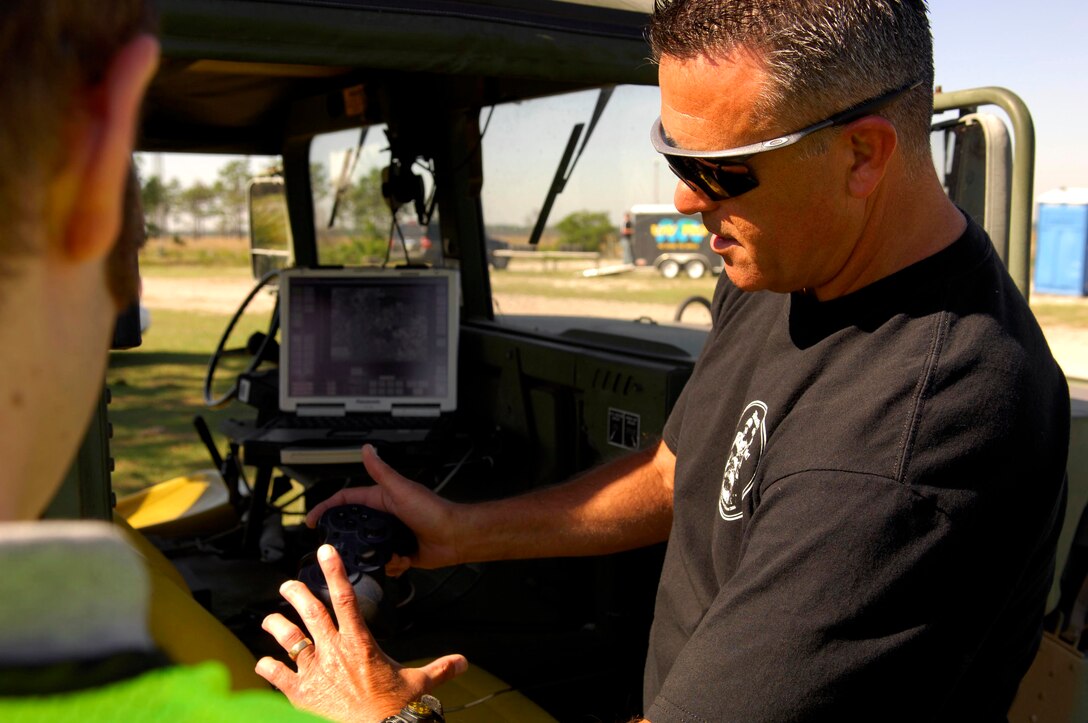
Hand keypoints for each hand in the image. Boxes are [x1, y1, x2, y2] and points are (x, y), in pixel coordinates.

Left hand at [256, 544, 466, 721]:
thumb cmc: (394, 709)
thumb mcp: (419, 684)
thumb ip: (440, 668)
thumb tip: (463, 661)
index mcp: (360, 643)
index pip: (346, 598)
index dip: (335, 572)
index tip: (325, 552)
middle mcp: (334, 651)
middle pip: (310, 611)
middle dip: (296, 593)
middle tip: (288, 585)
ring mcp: (315, 671)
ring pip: (289, 638)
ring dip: (276, 625)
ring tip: (270, 619)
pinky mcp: (300, 693)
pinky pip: (276, 674)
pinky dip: (266, 667)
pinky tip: (263, 663)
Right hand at [306, 444, 464, 572]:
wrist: (456, 536)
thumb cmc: (433, 511)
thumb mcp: (402, 489)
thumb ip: (382, 471)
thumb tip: (367, 448)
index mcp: (381, 499)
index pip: (346, 501)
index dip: (327, 508)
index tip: (312, 520)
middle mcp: (384, 517)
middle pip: (354, 528)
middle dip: (347, 539)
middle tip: (341, 549)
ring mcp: (391, 536)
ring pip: (367, 549)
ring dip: (371, 555)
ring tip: (384, 554)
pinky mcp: (400, 553)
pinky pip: (385, 563)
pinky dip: (390, 565)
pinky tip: (401, 560)